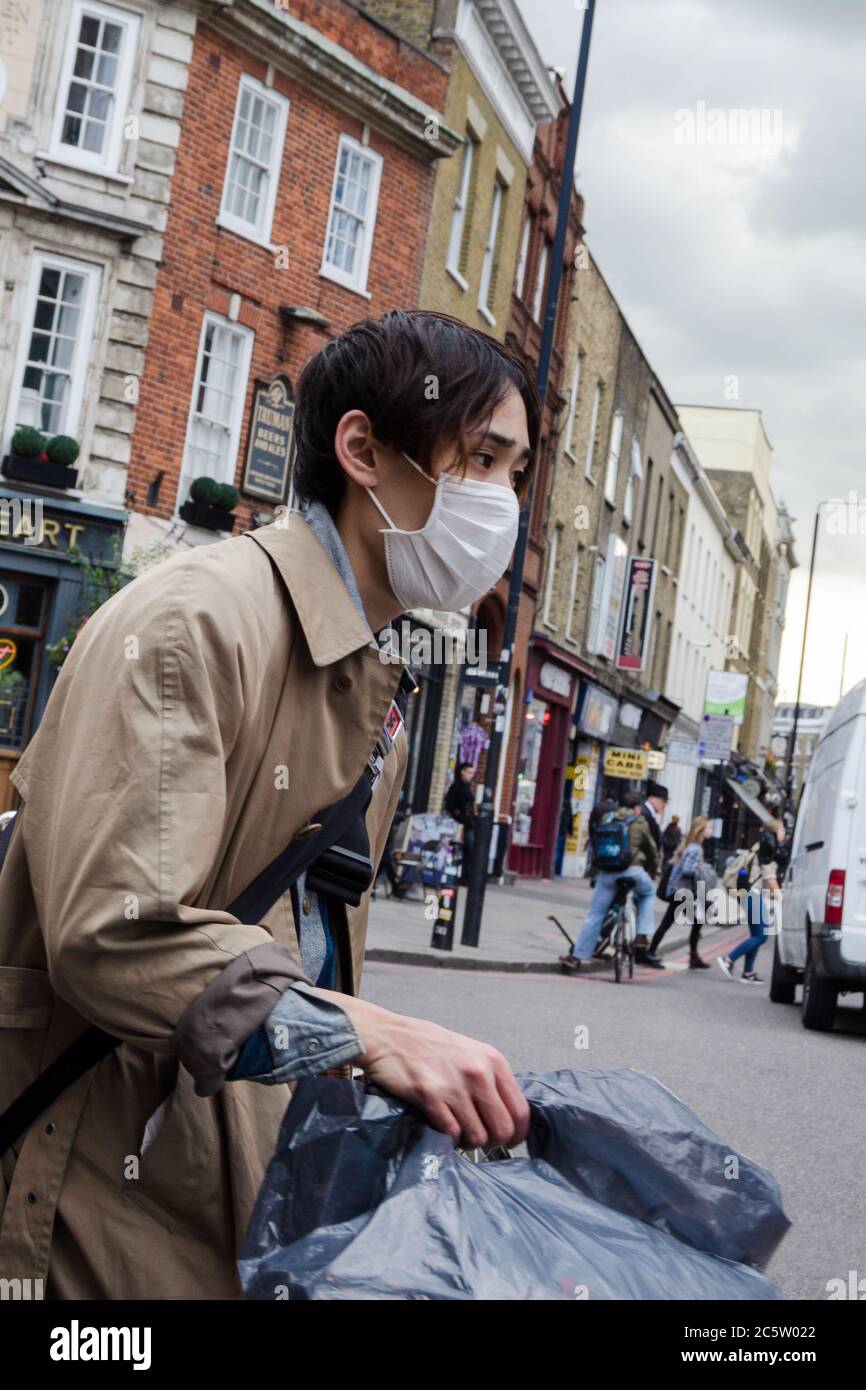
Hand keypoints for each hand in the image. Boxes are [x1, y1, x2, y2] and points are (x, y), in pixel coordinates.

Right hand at [318, 990, 529, 1149]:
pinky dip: (448, 1139)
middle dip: (493, 1143)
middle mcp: (478, 1072)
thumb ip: (490, 1080)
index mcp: (493, 1061)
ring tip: (458, 1134)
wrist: (390, 1036)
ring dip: (468, 1143)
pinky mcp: (430, 1096)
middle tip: (479, 1142)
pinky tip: (442, 1128)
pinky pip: (451, 1133)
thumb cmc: (430, 1046)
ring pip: (477, 1137)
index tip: (507, 1141)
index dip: (516, 1134)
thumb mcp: (470, 1053)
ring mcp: (454, 1085)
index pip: (521, 1111)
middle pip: (503, 1129)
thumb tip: (507, 1115)